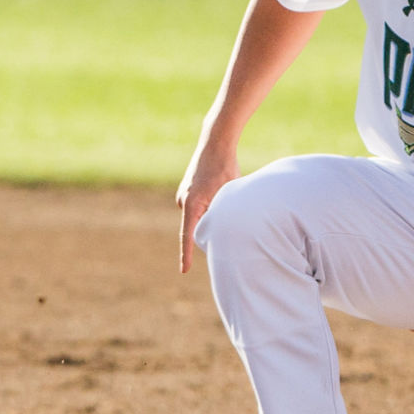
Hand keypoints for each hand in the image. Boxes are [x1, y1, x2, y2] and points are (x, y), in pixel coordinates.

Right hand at [176, 140, 238, 273]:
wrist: (215, 143)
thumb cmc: (226, 166)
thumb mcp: (229, 193)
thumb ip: (222, 213)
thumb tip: (220, 229)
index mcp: (191, 203)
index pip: (187, 235)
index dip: (186, 255)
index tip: (184, 270)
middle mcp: (183, 200)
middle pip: (198, 226)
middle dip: (211, 228)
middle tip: (230, 221)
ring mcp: (184, 195)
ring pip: (200, 216)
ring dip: (213, 214)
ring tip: (224, 195)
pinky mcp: (188, 191)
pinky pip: (199, 207)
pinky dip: (209, 206)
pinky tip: (219, 190)